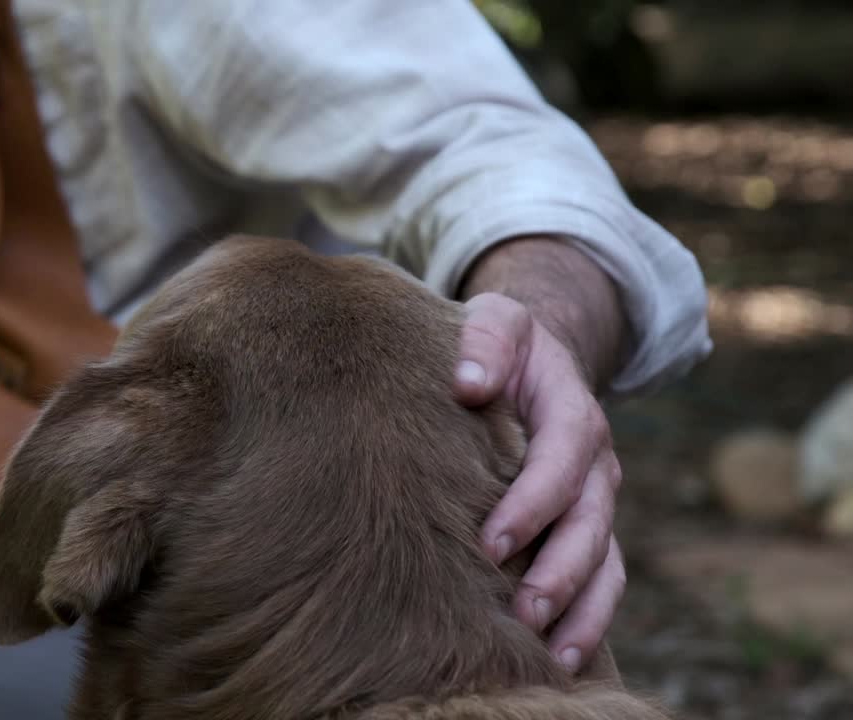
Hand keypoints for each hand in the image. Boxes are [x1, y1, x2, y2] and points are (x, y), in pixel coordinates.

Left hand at [453, 291, 624, 674]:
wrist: (537, 361)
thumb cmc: (502, 347)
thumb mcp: (496, 320)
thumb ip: (485, 341)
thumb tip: (467, 384)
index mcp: (572, 411)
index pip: (561, 460)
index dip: (531, 504)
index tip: (489, 543)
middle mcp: (594, 462)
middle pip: (590, 522)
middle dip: (560, 570)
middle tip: (522, 610)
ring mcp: (596, 500)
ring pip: (605, 562)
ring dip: (581, 608)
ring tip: (551, 653)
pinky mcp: (587, 528)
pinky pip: (603, 580)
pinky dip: (590, 621)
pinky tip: (561, 660)